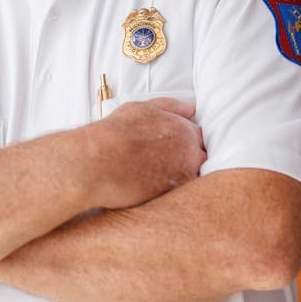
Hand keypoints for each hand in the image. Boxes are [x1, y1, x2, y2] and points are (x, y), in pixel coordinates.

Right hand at [85, 97, 205, 208]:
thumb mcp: (143, 108)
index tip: (177, 147)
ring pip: (194, 177)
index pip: (202, 137)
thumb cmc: (115, 133)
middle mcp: (189, 152)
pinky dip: (173, 191)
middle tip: (167, 163)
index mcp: (184, 129)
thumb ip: (171, 107)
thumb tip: (192, 106)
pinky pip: (182, 194)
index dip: (191, 142)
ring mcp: (182, 175)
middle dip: (190, 160)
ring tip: (158, 175)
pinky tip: (154, 186)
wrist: (97, 161)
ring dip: (182, 176)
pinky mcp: (172, 195)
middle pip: (202, 158)